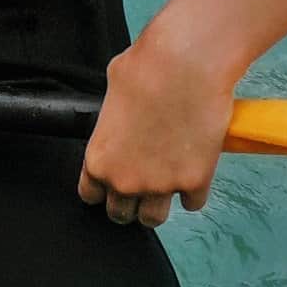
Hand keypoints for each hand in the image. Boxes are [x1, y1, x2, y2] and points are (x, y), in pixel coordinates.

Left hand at [76, 35, 234, 228]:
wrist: (183, 68)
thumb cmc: (144, 72)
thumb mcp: (111, 97)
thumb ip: (111, 125)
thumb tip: (121, 124)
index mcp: (99, 160)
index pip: (90, 194)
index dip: (101, 189)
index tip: (111, 183)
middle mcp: (126, 180)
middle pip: (120, 214)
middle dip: (128, 201)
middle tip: (139, 183)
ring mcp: (161, 186)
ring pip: (153, 218)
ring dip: (157, 205)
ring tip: (163, 185)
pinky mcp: (195, 183)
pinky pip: (192, 203)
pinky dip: (192, 191)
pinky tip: (191, 172)